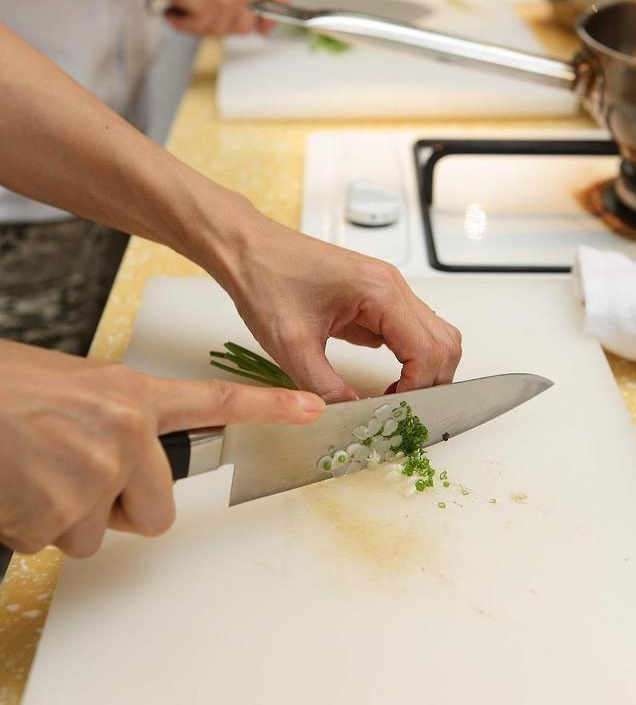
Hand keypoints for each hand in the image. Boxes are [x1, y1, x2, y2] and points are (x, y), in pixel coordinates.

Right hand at [0, 341, 323, 556]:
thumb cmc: (11, 388)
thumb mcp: (80, 388)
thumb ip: (121, 419)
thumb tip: (135, 458)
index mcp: (132, 394)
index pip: (215, 403)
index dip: (268, 409)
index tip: (310, 409)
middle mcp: (124, 432)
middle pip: (156, 510)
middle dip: (118, 506)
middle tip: (75, 472)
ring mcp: (94, 473)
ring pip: (97, 531)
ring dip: (66, 514)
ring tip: (35, 469)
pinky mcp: (58, 513)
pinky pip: (55, 543)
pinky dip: (32, 524)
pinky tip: (16, 483)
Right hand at [146, 0, 259, 34]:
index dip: (272, 12)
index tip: (264, 22)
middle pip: (247, 24)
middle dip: (226, 24)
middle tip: (206, 12)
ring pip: (220, 30)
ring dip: (199, 22)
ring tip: (185, 0)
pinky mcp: (210, 9)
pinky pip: (197, 29)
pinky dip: (181, 21)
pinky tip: (174, 5)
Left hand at [212, 206, 461, 403]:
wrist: (246, 248)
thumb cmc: (265, 280)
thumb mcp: (291, 345)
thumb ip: (325, 386)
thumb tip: (354, 414)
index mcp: (379, 292)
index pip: (428, 349)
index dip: (419, 388)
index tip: (396, 411)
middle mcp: (392, 286)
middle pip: (443, 341)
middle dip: (432, 382)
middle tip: (403, 410)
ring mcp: (386, 289)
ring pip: (432, 334)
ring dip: (424, 369)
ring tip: (396, 397)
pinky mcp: (374, 297)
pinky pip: (409, 330)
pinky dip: (408, 358)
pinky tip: (386, 380)